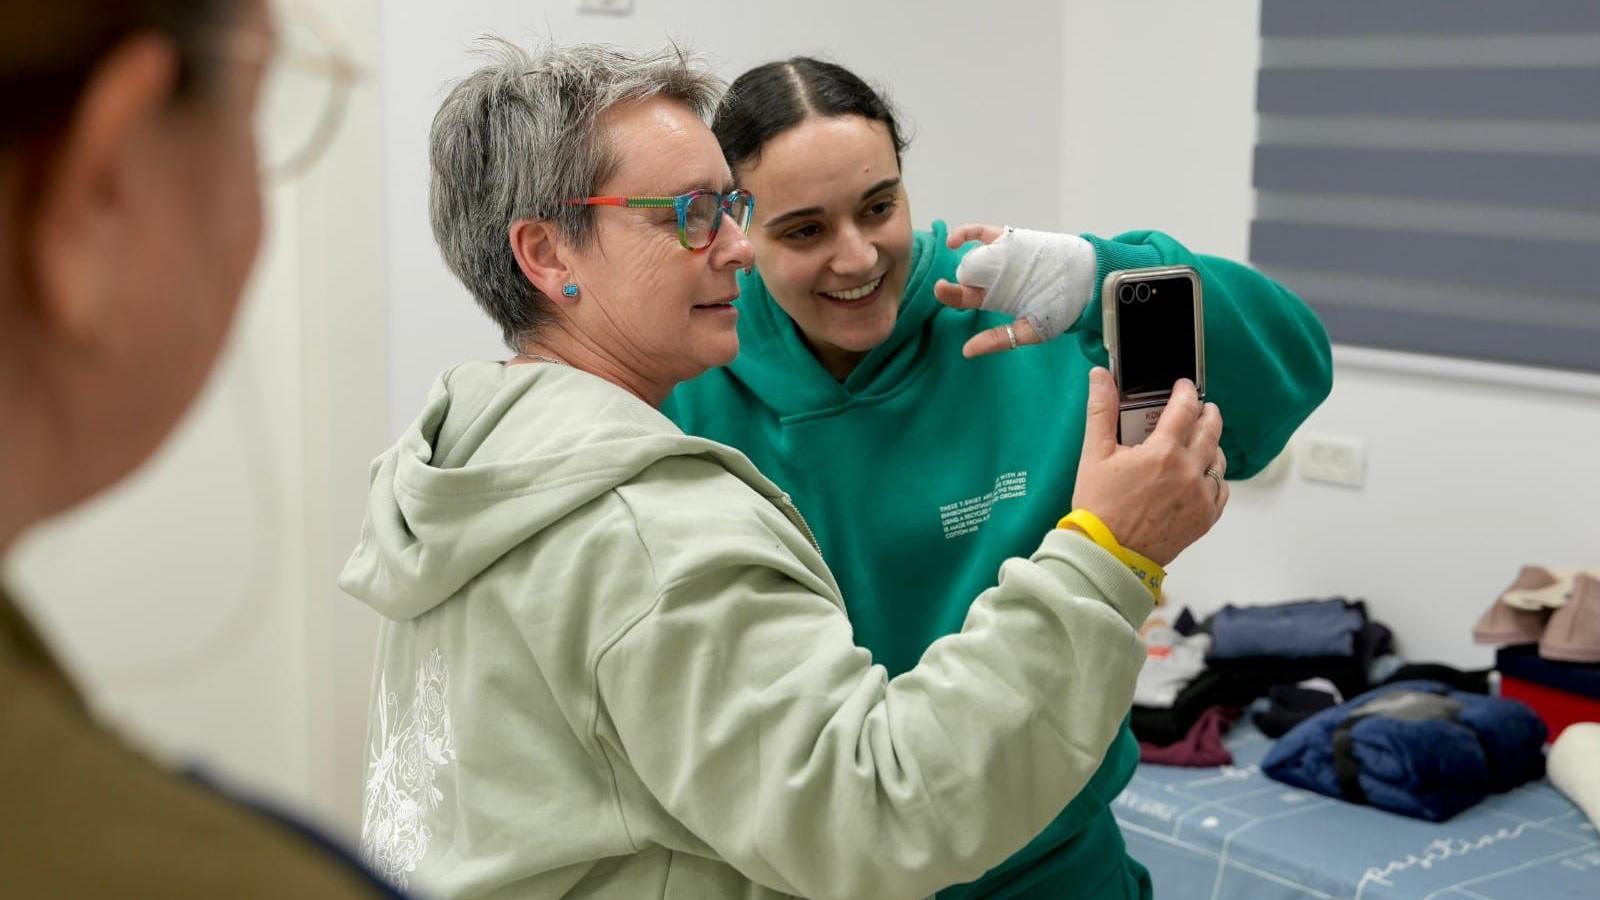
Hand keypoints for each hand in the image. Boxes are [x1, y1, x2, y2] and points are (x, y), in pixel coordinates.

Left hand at [933, 223, 1097, 358]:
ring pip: (972, 255)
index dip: (951, 296)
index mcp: (996, 298)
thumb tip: (967, 351)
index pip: (966, 298)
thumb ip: (1000, 340)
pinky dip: (966, 233)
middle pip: (965, 277)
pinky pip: (983, 234)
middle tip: (942, 287)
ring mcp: (1001, 257)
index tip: (942, 292)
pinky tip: (954, 241)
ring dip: (959, 258)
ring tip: (953, 261)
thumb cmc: (1062, 308)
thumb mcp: (1031, 331)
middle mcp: (994, 277)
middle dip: (951, 283)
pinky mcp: (1010, 240)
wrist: (1089, 281)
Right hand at [1070, 369, 1227, 566]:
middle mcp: (1188, 472)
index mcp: (1163, 452)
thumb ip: (1101, 411)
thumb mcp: (1094, 455)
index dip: (1186, 392)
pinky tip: (1201, 476)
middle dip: (1206, 413)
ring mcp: (1200, 497)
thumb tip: (1101, 377)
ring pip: (1218, 459)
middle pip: (1211, 429)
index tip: (1183, 387)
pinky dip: (1214, 478)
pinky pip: (1221, 490)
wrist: (1108, 555)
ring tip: (1199, 442)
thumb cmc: (1099, 508)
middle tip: (1200, 408)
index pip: (1185, 408)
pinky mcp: (1205, 518)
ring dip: (1211, 444)